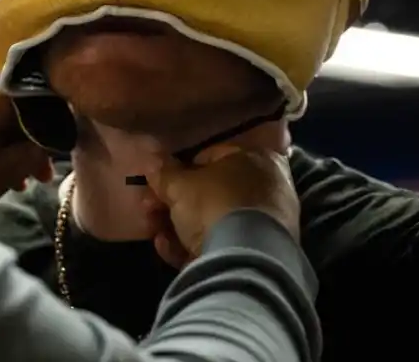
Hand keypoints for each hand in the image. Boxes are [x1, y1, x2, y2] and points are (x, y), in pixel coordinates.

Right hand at [144, 145, 298, 265]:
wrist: (246, 261)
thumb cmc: (215, 206)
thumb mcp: (180, 185)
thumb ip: (164, 171)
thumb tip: (151, 156)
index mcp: (257, 158)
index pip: (211, 157)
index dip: (180, 171)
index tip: (159, 186)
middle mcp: (269, 186)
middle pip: (211, 193)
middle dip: (175, 203)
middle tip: (149, 211)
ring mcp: (267, 223)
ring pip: (215, 221)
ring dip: (179, 228)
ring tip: (157, 235)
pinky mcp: (261, 256)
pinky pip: (223, 245)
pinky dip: (196, 248)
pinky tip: (171, 251)